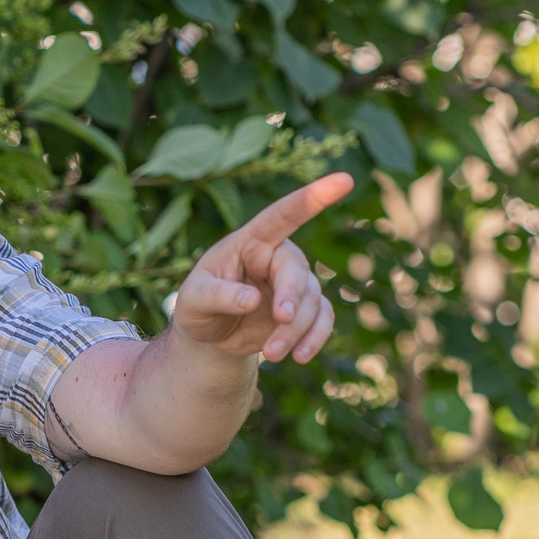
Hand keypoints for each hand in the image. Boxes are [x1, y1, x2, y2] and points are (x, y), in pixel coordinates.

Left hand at [170, 172, 354, 362]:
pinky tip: (300, 357)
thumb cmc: (198, 307)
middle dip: (292, 298)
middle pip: (297, 271)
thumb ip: (218, 296)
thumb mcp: (193, 300)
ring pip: (311, 300)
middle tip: (280, 320)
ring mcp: (293, 283)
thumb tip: (252, 299)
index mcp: (250, 241)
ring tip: (271, 354)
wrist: (211, 335)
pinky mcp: (305, 309)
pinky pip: (322, 318)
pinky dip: (315, 338)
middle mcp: (276, 257)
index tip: (345, 181)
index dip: (313, 197)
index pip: (283, 215)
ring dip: (295, 329)